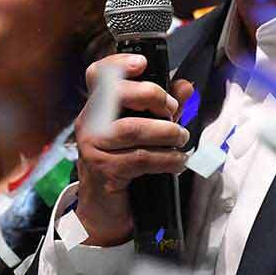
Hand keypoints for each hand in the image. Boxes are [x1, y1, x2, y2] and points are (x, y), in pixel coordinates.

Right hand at [73, 53, 194, 245]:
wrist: (104, 210)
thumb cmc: (125, 164)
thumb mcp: (146, 131)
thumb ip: (164, 107)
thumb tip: (186, 85)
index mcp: (98, 107)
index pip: (99, 75)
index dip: (119, 63)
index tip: (144, 64)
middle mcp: (90, 122)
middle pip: (116, 94)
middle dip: (153, 96)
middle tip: (174, 112)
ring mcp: (93, 147)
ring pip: (131, 129)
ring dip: (165, 132)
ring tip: (182, 138)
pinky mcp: (104, 171)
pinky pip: (140, 158)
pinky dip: (166, 159)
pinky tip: (178, 162)